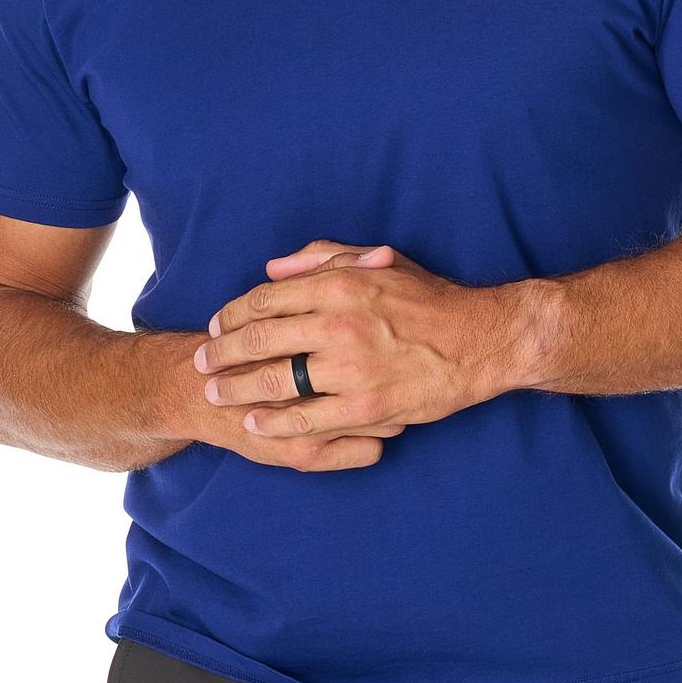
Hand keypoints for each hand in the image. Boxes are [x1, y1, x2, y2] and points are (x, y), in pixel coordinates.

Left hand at [192, 239, 517, 457]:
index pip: (266, 299)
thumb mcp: (378, 262)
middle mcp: (340, 325)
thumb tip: (271, 269)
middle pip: (259, 339)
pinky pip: (306, 420)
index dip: (233, 313)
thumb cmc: (430, 299)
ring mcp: (351, 370)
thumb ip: (321, 260)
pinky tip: (253, 422)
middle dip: (222, 352)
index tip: (216, 325)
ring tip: (216, 391)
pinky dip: (273, 422)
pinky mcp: (365, 409)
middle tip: (201, 360)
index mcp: (341, 285)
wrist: (480, 341)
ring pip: (275, 380)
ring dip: (237, 387)